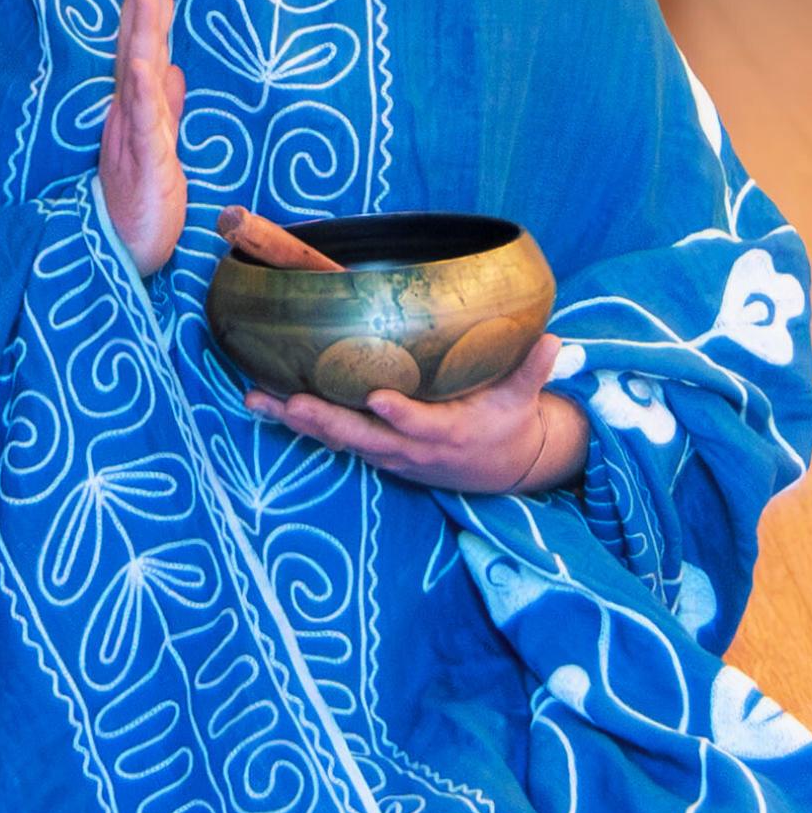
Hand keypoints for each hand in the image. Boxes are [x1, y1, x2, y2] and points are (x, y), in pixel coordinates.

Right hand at [98, 0, 185, 275]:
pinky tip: (144, 61)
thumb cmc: (146, 204)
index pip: (143, 49)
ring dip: (141, 30)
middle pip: (137, 48)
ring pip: (136, 73)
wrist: (129, 253)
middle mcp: (131, 113)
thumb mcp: (164, 147)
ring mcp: (133, 133)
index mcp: (139, 108)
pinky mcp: (143, 159)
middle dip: (146, 2)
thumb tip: (175, 69)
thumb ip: (167, 107)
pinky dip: (142, 87)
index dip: (150, 8)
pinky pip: (142, 118)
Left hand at [245, 333, 587, 497]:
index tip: (378, 397)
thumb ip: (534, 370)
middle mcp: (409, 449)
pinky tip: (266, 404)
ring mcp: (388, 454)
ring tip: (257, 399)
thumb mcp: (524, 401)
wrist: (499, 471)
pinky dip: (300, 425)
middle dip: (325, 420)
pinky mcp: (374, 452)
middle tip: (291, 401)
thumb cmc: (507, 424)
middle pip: (363, 437)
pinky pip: (333, 439)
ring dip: (297, 422)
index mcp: (446, 434)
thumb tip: (555, 341)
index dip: (400, 415)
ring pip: (337, 439)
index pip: (419, 425)